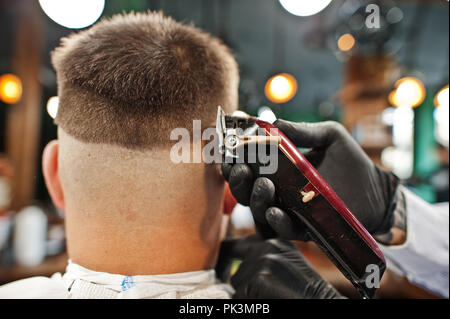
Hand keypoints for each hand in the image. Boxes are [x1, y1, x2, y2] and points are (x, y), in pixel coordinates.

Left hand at [215, 235, 344, 298]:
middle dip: (242, 288)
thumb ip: (263, 260)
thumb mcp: (286, 267)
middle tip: (262, 295)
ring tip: (273, 297)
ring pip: (237, 287)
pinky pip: (239, 299)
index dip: (224, 261)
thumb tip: (229, 268)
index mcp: (274, 241)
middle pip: (236, 272)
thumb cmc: (306, 293)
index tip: (221, 274)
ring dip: (249, 298)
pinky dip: (252, 305)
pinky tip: (271, 301)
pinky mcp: (258, 278)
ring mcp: (262, 260)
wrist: (325, 304)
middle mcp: (266, 245)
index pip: (235, 245)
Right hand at [222, 120, 399, 241]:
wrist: (377, 190)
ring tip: (264, 185)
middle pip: (246, 190)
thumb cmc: (351, 161)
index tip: (229, 152)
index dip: (234, 161)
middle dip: (238, 180)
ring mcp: (290, 210)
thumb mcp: (328, 136)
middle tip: (242, 169)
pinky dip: (276, 221)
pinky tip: (276, 211)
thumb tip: (272, 122)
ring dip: (255, 199)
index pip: (248, 167)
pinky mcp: (304, 228)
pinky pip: (284, 229)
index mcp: (279, 169)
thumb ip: (302, 130)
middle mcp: (279, 190)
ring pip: (260, 210)